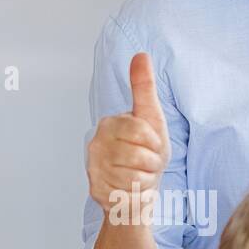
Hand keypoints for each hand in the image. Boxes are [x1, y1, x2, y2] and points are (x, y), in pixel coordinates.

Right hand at [86, 52, 170, 218]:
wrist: (135, 187)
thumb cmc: (147, 151)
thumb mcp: (151, 117)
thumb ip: (143, 87)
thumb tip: (141, 54)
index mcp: (110, 123)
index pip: (140, 131)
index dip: (155, 142)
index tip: (153, 145)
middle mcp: (96, 143)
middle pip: (137, 155)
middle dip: (152, 163)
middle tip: (148, 163)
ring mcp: (94, 168)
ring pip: (132, 177)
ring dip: (145, 179)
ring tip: (139, 174)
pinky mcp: (96, 189)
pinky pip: (126, 194)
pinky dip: (136, 194)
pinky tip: (131, 188)